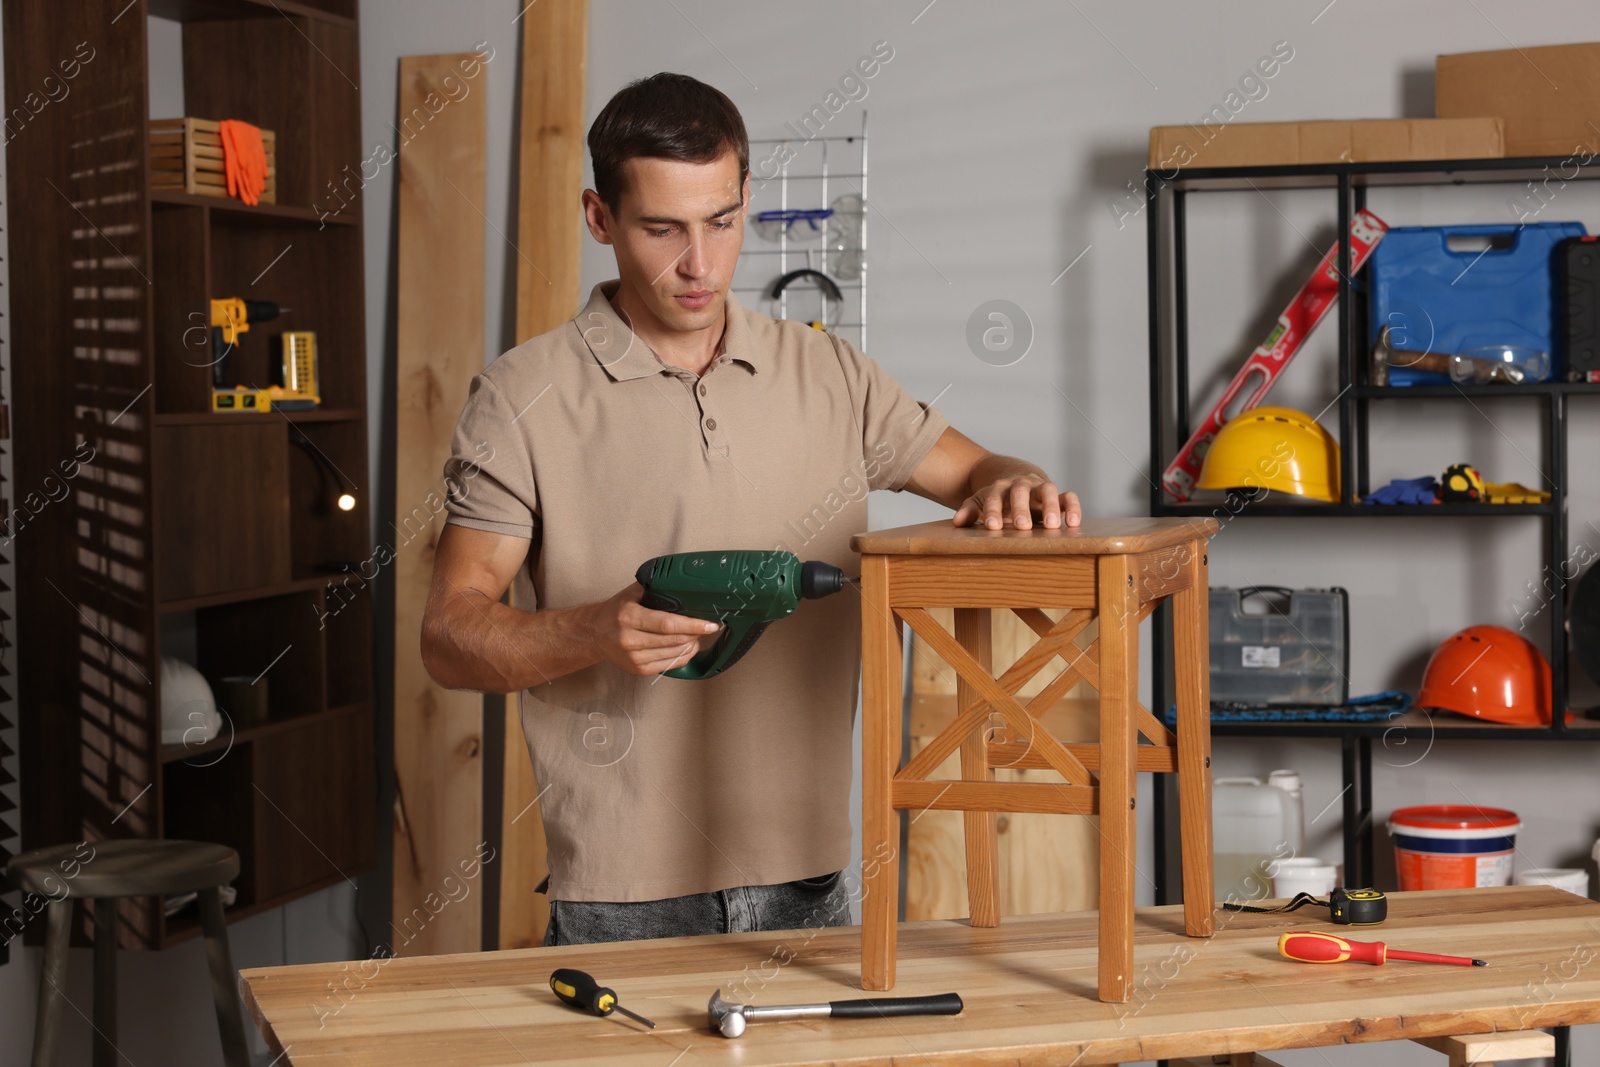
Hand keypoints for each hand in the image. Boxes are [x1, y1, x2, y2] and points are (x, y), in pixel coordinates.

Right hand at [582, 582, 722, 675]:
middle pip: (674, 640)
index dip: (692, 625)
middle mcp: (630, 640)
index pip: (667, 624)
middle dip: (696, 633)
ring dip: (692, 645)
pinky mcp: (639, 669)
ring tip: (698, 635)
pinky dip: (683, 656)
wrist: (594, 634)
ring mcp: (634, 658)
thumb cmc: (616, 611)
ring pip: (674, 654)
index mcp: (629, 617)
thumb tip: (684, 585)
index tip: (710, 623)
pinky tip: (688, 646)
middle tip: (708, 625)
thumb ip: (655, 588)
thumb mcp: (631, 593)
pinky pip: (669, 665)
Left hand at [953, 475, 1081, 530]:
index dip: (992, 511)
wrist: (1017, 478)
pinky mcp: (1059, 496)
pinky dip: (1073, 507)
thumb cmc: (998, 498)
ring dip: (1051, 506)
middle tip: (1022, 526)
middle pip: (1020, 491)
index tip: (991, 527)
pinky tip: (1074, 523)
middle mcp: (1021, 485)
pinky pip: (1069, 497)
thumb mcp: (980, 501)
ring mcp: (1041, 488)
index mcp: (1000, 487)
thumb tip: (957, 521)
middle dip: (1021, 509)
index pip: (994, 496)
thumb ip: (970, 510)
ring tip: (1052, 526)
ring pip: (1048, 490)